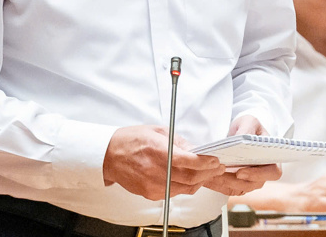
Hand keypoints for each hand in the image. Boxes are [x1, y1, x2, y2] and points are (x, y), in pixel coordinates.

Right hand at [103, 125, 224, 199]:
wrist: (109, 155)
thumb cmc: (131, 140)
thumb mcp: (157, 131)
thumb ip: (177, 141)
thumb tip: (194, 150)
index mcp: (158, 151)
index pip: (189, 161)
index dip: (206, 163)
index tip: (215, 161)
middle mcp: (156, 171)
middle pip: (190, 178)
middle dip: (207, 173)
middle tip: (217, 168)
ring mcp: (153, 185)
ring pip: (184, 188)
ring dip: (198, 182)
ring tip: (205, 173)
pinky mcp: (150, 193)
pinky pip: (173, 193)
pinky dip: (184, 187)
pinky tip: (187, 179)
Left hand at [204, 116, 280, 195]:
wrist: (240, 130)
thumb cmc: (249, 125)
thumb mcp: (249, 122)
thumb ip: (246, 130)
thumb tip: (240, 140)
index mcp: (272, 157)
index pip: (272, 172)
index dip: (257, 175)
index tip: (239, 172)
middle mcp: (265, 171)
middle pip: (255, 184)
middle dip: (236, 182)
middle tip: (220, 175)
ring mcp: (253, 178)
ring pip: (242, 188)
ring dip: (226, 184)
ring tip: (212, 176)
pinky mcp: (240, 181)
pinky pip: (232, 188)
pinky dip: (221, 184)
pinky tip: (210, 177)